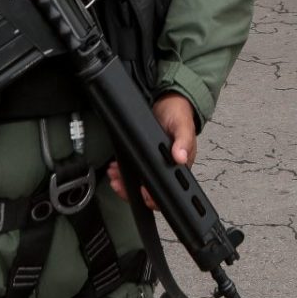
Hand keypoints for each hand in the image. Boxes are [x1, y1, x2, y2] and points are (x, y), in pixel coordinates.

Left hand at [108, 93, 197, 209]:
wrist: (170, 102)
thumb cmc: (179, 114)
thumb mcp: (182, 125)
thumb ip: (183, 141)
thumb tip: (180, 157)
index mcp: (180, 165)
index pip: (168, 189)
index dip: (154, 196)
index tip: (142, 191)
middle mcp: (168, 167)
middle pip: (150, 190)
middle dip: (132, 191)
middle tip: (118, 183)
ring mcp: (155, 163)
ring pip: (139, 183)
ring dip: (124, 183)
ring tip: (113, 175)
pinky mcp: (145, 156)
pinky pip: (133, 171)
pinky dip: (122, 172)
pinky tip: (115, 168)